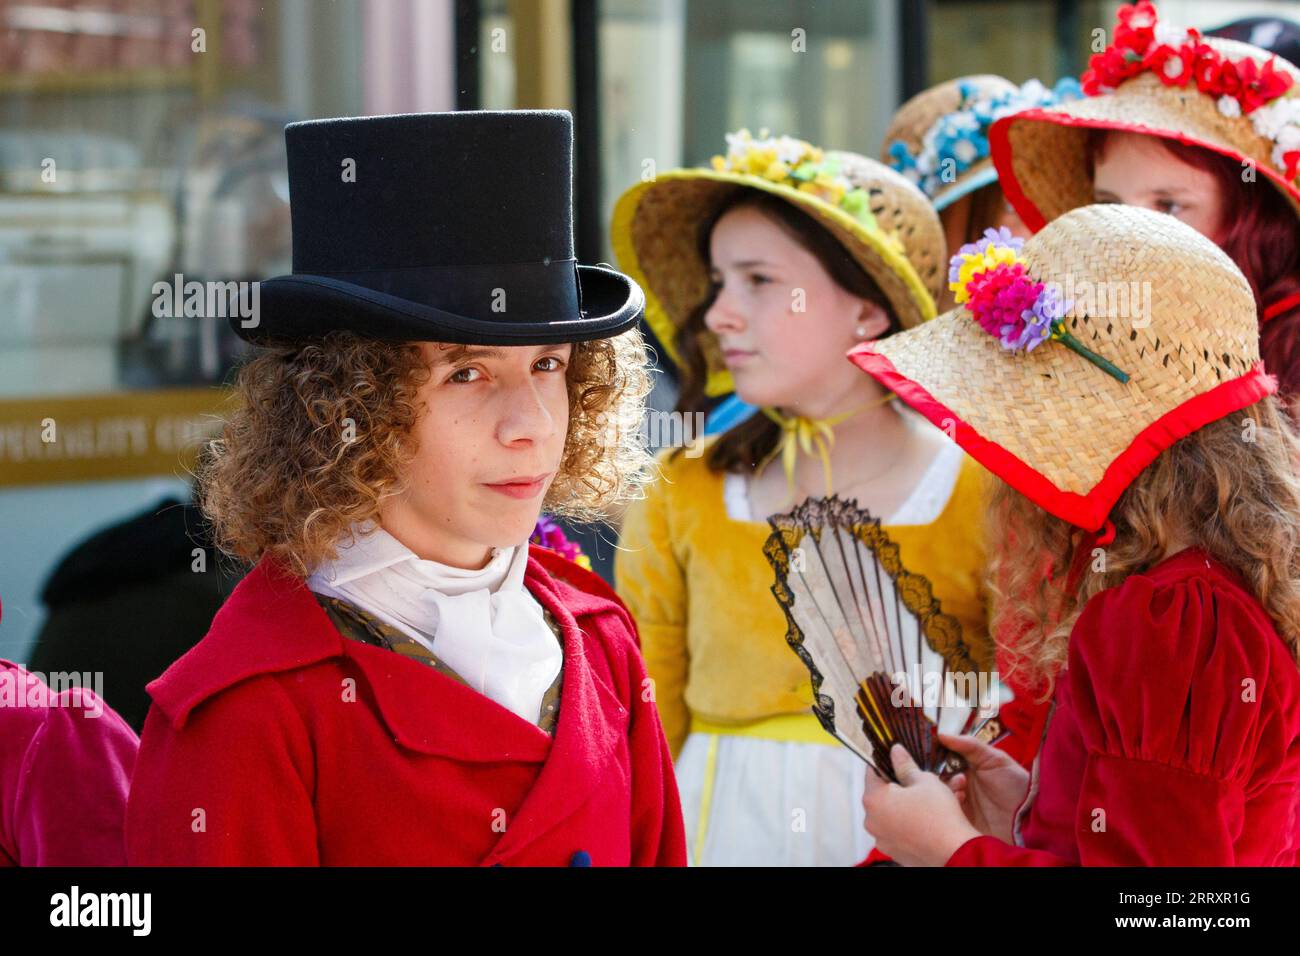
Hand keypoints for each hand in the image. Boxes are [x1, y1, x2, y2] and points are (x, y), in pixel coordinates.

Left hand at [861, 744, 982, 866]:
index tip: (896, 758)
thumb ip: (905, 765)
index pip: (872, 770)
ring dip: (904, 805)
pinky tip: (926, 819)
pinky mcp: (894, 851)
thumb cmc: (940, 816)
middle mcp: (871, 821)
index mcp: (873, 799)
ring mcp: (882, 838)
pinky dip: (908, 822)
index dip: (885, 761)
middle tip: (917, 781)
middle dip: (898, 785)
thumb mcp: (924, 781)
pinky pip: (897, 830)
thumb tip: (896, 751)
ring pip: (890, 813)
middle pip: (881, 794)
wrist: (956, 852)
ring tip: (925, 801)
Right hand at [938, 731, 1030, 843]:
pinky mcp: (960, 820)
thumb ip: (969, 745)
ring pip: (940, 793)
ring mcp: (960, 803)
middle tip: (958, 774)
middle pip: (938, 776)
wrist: (1029, 817)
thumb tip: (942, 734)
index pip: (943, 759)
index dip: (937, 754)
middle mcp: (960, 784)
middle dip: (941, 773)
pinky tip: (961, 799)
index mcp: (966, 767)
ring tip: (962, 787)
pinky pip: (945, 811)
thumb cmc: (1015, 784)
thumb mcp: (995, 759)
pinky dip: (950, 803)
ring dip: (947, 787)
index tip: (934, 750)